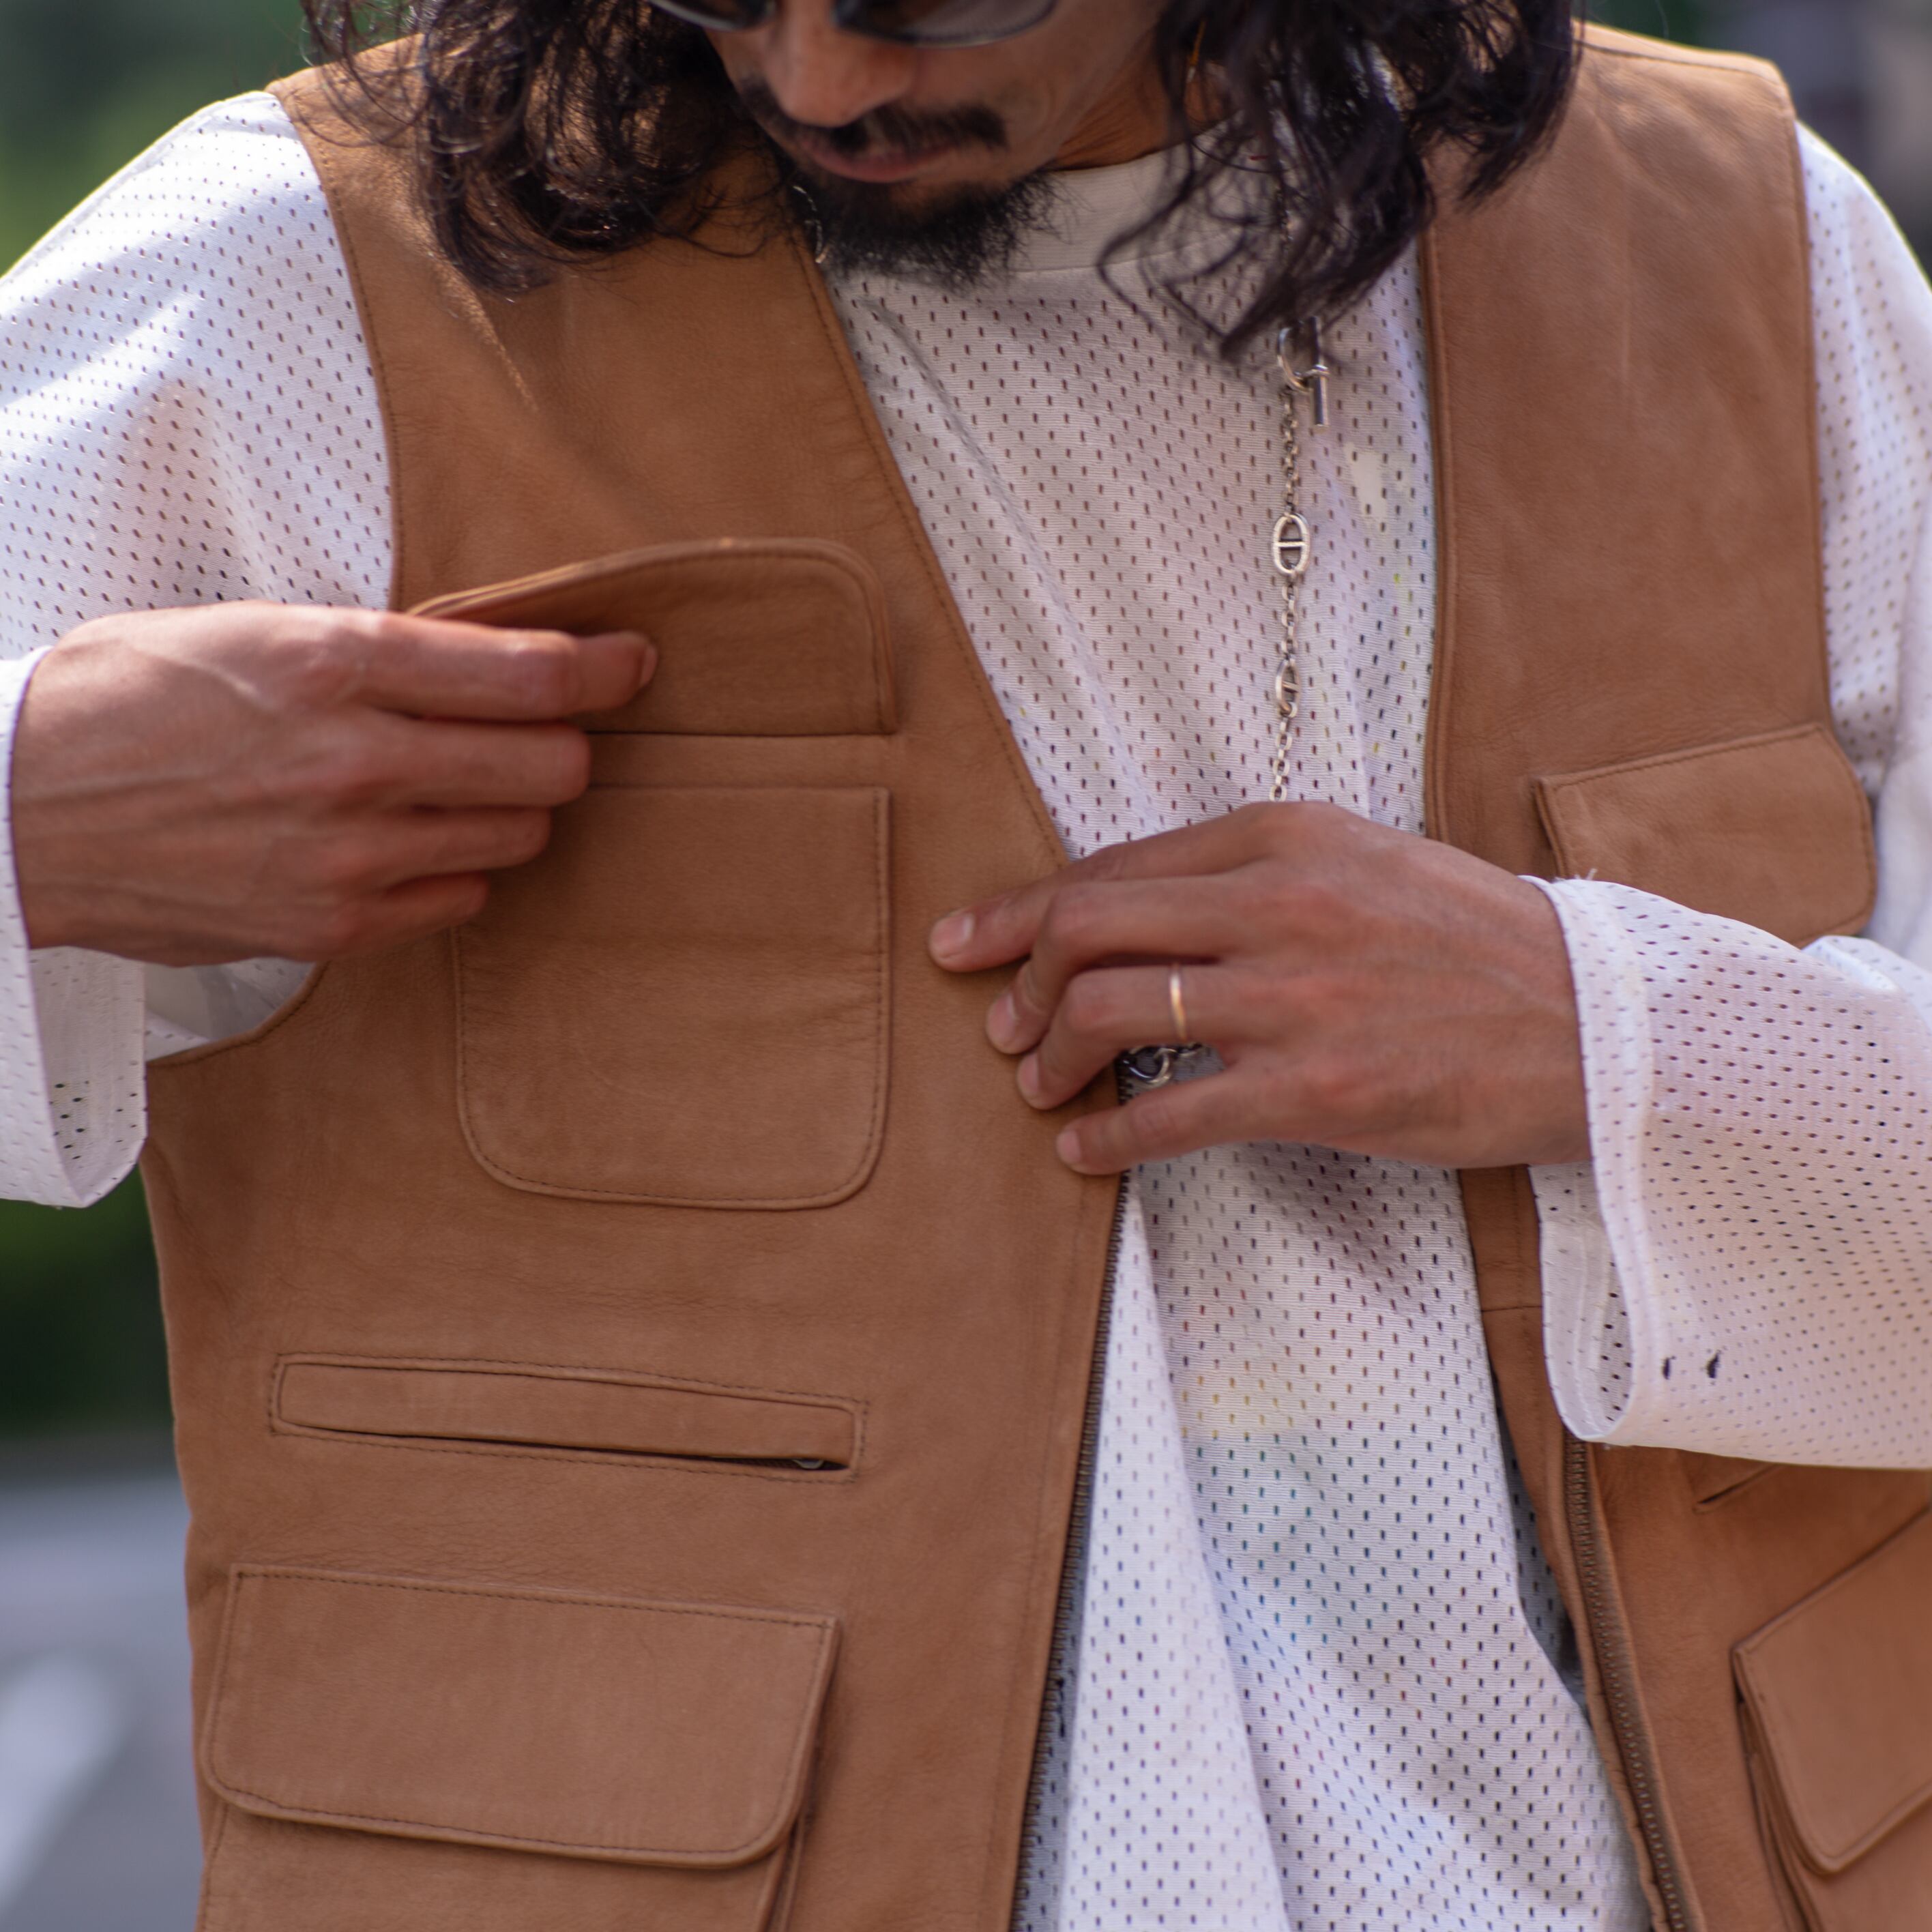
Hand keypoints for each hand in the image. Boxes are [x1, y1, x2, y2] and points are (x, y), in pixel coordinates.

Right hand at [11, 601, 653, 964]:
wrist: (17, 805)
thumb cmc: (129, 698)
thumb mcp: (252, 631)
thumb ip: (376, 653)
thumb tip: (490, 667)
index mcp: (335, 663)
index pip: (526, 676)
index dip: (602, 669)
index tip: (632, 663)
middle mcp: (356, 761)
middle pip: (551, 766)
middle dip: (565, 746)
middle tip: (546, 735)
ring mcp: (349, 854)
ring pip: (518, 834)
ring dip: (514, 807)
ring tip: (464, 785)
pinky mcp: (334, 925)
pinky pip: (463, 898)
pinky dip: (460, 867)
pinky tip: (416, 842)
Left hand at [927, 802, 1588, 1173]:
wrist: (1593, 1021)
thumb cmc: (1472, 944)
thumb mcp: (1361, 864)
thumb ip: (1251, 874)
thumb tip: (1138, 912)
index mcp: (1284, 836)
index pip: (1113, 866)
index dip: (1021, 908)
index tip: (968, 941)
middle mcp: (1277, 902)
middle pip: (1086, 926)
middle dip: (1016, 979)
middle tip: (999, 1024)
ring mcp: (1294, 998)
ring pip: (1110, 1011)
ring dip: (1050, 1057)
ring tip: (1039, 1087)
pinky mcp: (1316, 1090)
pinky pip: (1169, 1115)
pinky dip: (1107, 1138)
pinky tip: (1088, 1151)